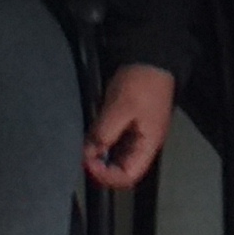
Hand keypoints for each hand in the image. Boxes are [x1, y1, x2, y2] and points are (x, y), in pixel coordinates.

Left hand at [82, 65, 176, 189]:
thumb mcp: (119, 108)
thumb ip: (104, 134)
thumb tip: (88, 153)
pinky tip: (92, 135)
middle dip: (100, 166)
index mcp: (147, 145)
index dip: (105, 175)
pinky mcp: (131, 123)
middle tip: (83, 154)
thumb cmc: (140, 83)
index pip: (127, 176)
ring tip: (85, 145)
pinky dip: (103, 142)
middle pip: (122, 169)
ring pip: (117, 157)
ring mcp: (138, 134)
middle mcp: (144, 144)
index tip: (87, 161)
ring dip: (100, 154)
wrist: (151, 58)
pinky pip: (116, 142)